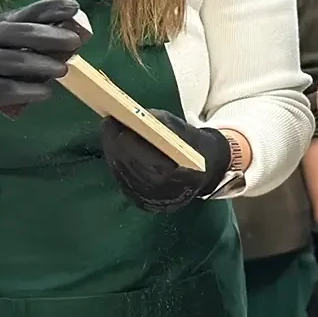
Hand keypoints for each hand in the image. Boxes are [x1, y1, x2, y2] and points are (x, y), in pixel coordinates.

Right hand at [0, 0, 91, 112]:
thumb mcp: (3, 36)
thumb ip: (32, 26)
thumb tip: (70, 6)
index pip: (27, 13)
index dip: (51, 8)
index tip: (73, 8)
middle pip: (19, 33)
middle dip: (50, 35)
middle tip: (74, 41)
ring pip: (13, 61)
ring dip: (42, 64)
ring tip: (63, 70)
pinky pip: (5, 89)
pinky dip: (28, 91)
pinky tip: (46, 93)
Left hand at [101, 109, 231, 213]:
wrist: (208, 171)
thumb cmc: (195, 147)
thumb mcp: (184, 131)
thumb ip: (160, 124)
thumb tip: (133, 115)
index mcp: (178, 177)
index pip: (146, 161)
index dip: (129, 143)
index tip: (119, 126)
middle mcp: (162, 194)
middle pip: (130, 167)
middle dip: (116, 144)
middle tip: (108, 123)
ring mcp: (150, 200)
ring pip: (123, 174)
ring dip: (113, 151)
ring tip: (109, 131)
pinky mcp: (141, 201)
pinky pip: (123, 179)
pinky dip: (117, 162)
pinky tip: (114, 146)